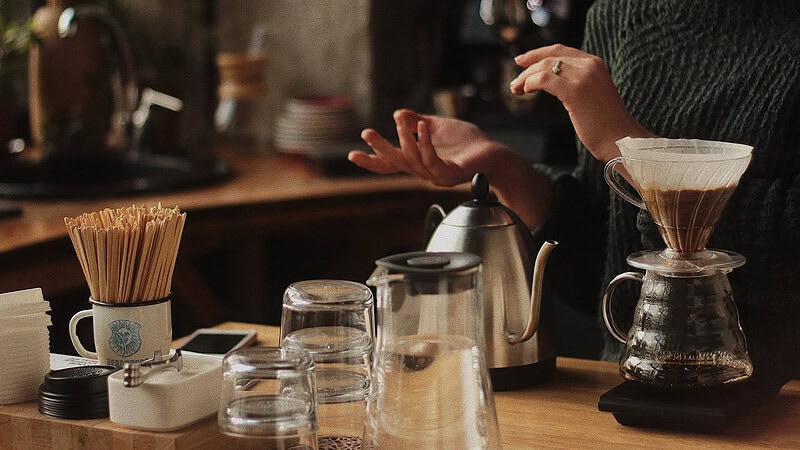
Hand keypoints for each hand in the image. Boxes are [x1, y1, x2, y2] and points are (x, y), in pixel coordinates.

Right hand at [348, 109, 552, 228]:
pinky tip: (423, 127)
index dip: (373, 159)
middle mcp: (424, 171)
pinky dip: (425, 143)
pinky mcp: (449, 175)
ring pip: (412, 160)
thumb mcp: (439, 126)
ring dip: (404, 139)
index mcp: (419, 160)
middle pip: (396, 163)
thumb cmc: (469, 143)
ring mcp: (436, 175)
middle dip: (380, 149)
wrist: (494, 155)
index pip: (391, 163)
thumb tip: (398, 113)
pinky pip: (431, 161)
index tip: (352, 154)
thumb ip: (418, 121)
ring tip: (400, 121)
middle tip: (366, 133)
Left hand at [510, 44, 655, 162]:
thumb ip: (576, 83)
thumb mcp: (592, 94)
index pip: (560, 51)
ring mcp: (583, 76)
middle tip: (515, 82)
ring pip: (544, 67)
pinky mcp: (575, 91)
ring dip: (526, 78)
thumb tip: (551, 83)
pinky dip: (530, 83)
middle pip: (550, 56)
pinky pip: (544, 80)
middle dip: (528, 66)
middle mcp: (590, 65)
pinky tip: (526, 92)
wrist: (620, 140)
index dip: (538, 54)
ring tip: (517, 90)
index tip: (522, 61)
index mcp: (595, 64)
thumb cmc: (605, 125)